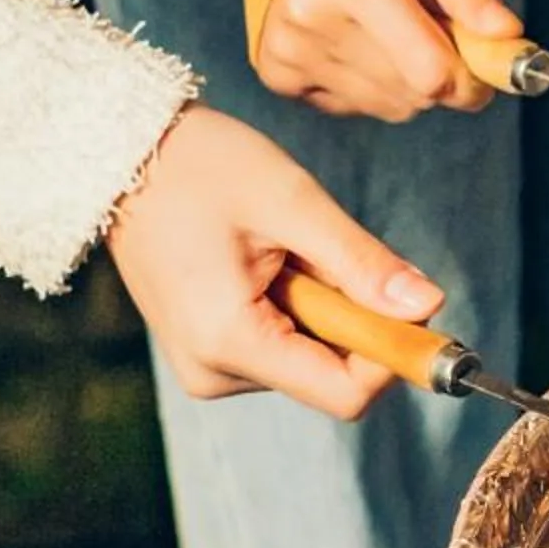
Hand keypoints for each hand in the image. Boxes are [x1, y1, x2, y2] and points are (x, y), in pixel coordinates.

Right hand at [105, 106, 443, 418]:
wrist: (119, 153)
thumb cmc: (200, 166)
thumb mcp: (292, 203)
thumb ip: (362, 263)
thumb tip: (430, 307)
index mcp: (230, 343)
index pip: (347, 394)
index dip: (393, 353)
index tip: (405, 297)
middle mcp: (214, 372)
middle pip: (332, 375)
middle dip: (352, 316)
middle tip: (317, 248)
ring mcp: (207, 365)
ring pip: (311, 357)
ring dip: (322, 304)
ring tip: (276, 245)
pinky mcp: (207, 350)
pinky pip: (282, 342)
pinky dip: (296, 303)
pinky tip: (262, 257)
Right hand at [256, 0, 520, 121]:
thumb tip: (506, 35)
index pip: (431, 73)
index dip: (473, 77)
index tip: (487, 58)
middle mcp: (311, 19)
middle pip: (415, 95)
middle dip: (444, 72)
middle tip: (433, 23)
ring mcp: (289, 50)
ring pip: (390, 107)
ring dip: (409, 79)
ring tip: (392, 23)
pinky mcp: (276, 71)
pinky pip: (355, 106)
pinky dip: (373, 82)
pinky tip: (361, 37)